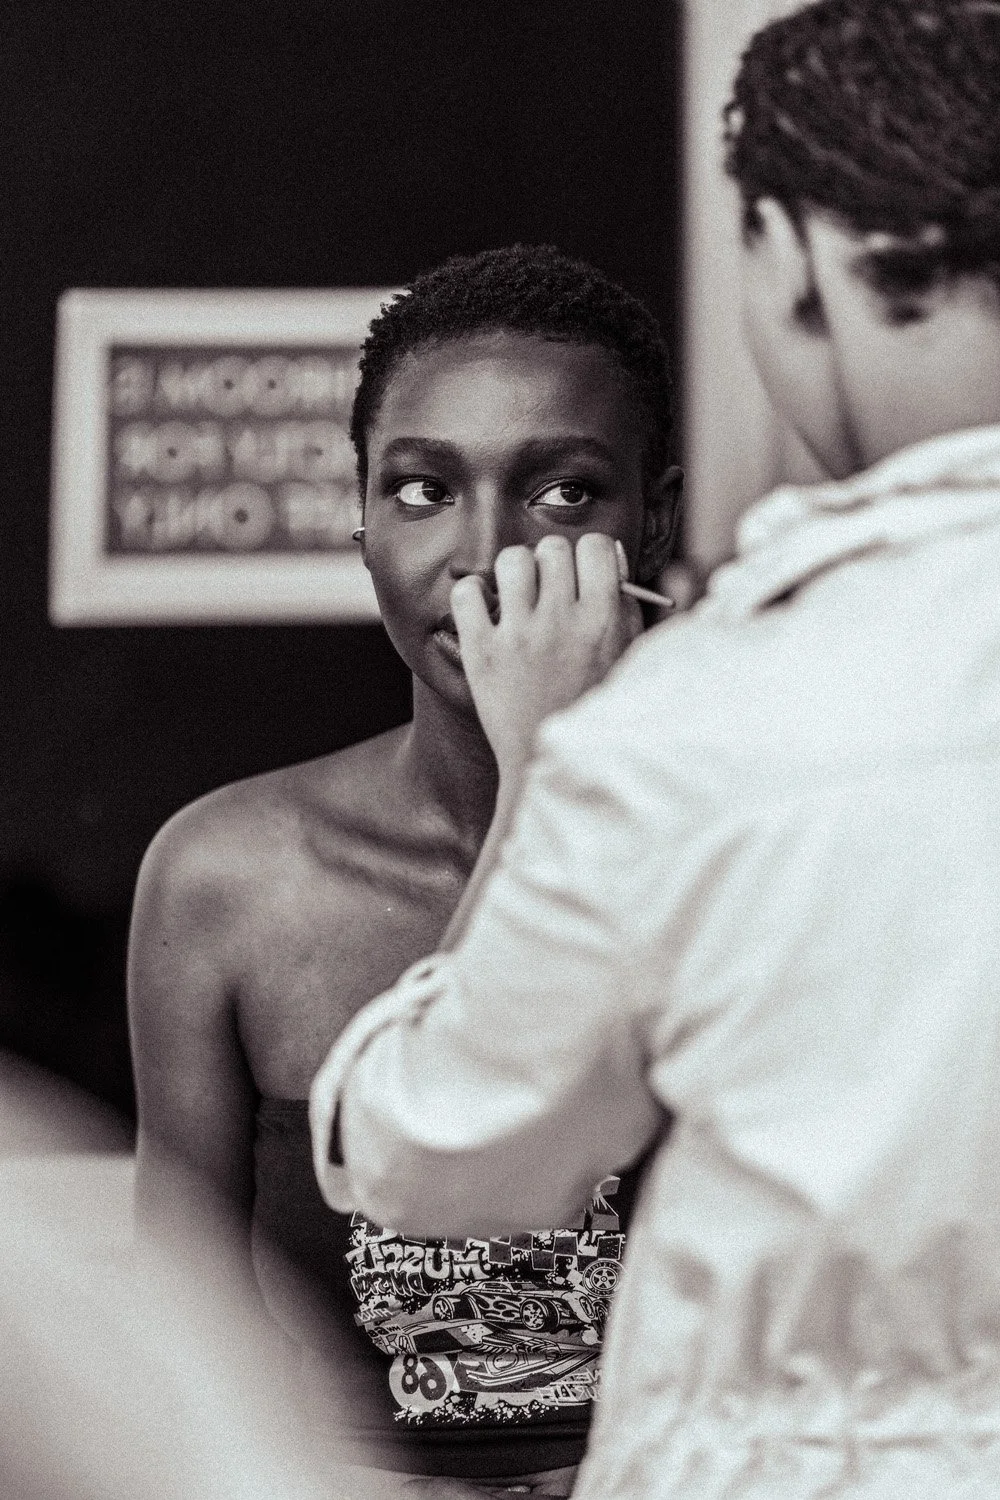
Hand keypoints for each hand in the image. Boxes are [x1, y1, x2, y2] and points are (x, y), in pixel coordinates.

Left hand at [451, 533, 640, 782]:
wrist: (548, 763)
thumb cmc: (591, 710)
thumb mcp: (628, 660)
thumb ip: (627, 607)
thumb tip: (609, 556)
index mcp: (604, 622)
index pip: (596, 546)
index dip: (589, 554)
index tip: (582, 573)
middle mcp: (561, 622)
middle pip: (552, 547)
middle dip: (552, 562)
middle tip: (549, 590)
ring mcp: (518, 635)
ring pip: (511, 560)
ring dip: (515, 572)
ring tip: (518, 597)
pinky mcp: (480, 652)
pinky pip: (467, 593)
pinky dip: (472, 595)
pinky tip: (485, 611)